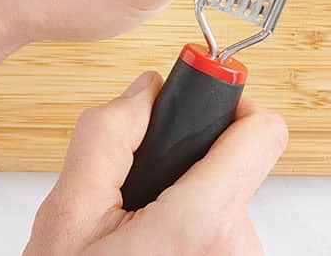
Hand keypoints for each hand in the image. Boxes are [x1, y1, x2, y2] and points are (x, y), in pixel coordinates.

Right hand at [23, 72, 287, 255]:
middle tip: (132, 206)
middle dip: (184, 171)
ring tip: (134, 243)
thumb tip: (147, 90)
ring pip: (225, 204)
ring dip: (184, 211)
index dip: (233, 106)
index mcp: (200, 226)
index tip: (203, 106)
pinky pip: (223, 238)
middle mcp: (238, 251)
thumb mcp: (66, 217)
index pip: (265, 133)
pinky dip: (191, 239)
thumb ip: (108, 136)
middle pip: (232, 167)